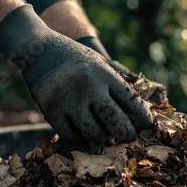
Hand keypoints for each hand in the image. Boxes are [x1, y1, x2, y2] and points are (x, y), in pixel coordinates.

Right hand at [0, 5, 152, 142]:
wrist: (38, 49)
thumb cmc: (75, 59)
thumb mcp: (99, 63)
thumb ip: (115, 84)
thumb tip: (137, 110)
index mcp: (104, 75)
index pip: (131, 101)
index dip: (143, 116)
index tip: (148, 125)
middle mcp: (89, 88)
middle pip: (115, 121)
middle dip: (126, 134)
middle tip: (128, 137)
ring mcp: (69, 101)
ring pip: (93, 132)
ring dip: (101, 136)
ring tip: (103, 133)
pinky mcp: (52, 110)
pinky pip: (71, 134)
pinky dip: (79, 136)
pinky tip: (82, 130)